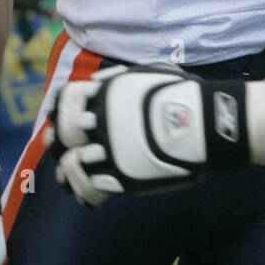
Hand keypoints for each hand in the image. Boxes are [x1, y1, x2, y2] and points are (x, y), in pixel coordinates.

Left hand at [49, 65, 248, 205]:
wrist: (206, 125)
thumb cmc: (184, 95)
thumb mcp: (152, 72)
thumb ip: (120, 77)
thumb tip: (99, 81)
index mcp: (106, 94)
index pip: (66, 100)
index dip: (60, 109)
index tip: (60, 117)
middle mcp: (101, 123)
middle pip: (63, 134)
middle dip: (58, 141)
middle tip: (60, 146)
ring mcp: (108, 152)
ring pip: (70, 165)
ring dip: (70, 169)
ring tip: (74, 171)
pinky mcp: (119, 178)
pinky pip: (89, 189)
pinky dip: (86, 191)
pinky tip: (94, 190)